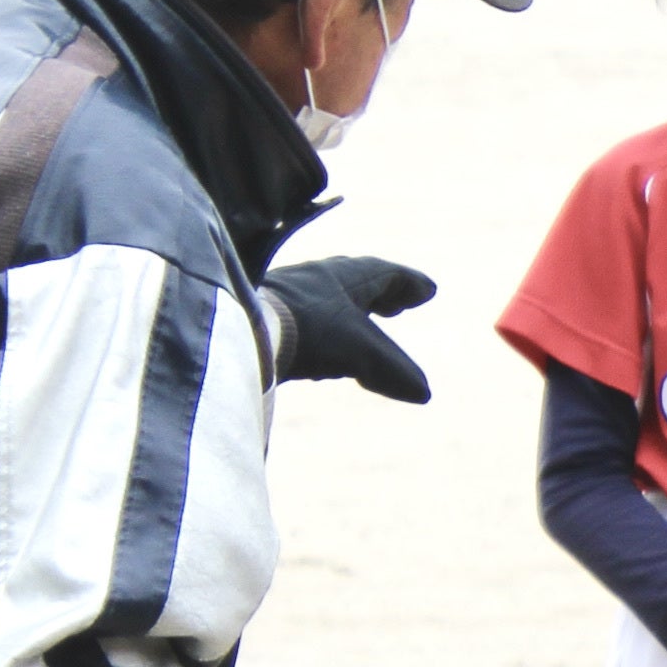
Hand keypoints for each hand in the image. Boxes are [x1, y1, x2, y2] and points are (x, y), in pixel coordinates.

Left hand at [263, 256, 437, 404]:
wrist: (238, 328)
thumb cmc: (307, 329)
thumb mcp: (360, 352)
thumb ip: (393, 371)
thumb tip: (422, 391)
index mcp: (347, 276)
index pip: (386, 274)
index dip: (409, 284)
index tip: (428, 290)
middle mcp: (316, 278)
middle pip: (356, 282)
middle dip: (380, 294)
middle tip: (397, 306)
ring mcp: (286, 294)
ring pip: (326, 299)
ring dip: (349, 311)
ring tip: (359, 328)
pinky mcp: (263, 314)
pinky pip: (303, 316)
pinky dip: (322, 327)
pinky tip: (317, 346)